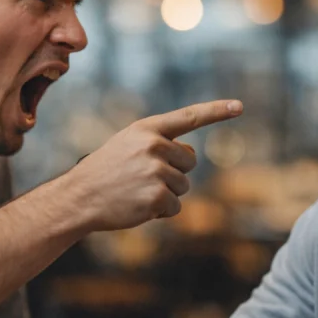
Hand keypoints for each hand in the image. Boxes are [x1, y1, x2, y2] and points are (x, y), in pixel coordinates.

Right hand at [62, 100, 242, 231]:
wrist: (78, 197)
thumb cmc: (106, 172)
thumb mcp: (128, 145)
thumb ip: (159, 144)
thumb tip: (191, 155)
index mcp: (147, 129)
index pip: (189, 117)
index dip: (216, 111)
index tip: (239, 106)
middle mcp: (153, 145)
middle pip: (190, 162)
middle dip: (174, 173)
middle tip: (143, 178)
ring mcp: (156, 171)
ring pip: (183, 186)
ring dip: (166, 194)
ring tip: (136, 192)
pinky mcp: (157, 196)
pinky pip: (175, 207)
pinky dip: (161, 212)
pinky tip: (138, 206)